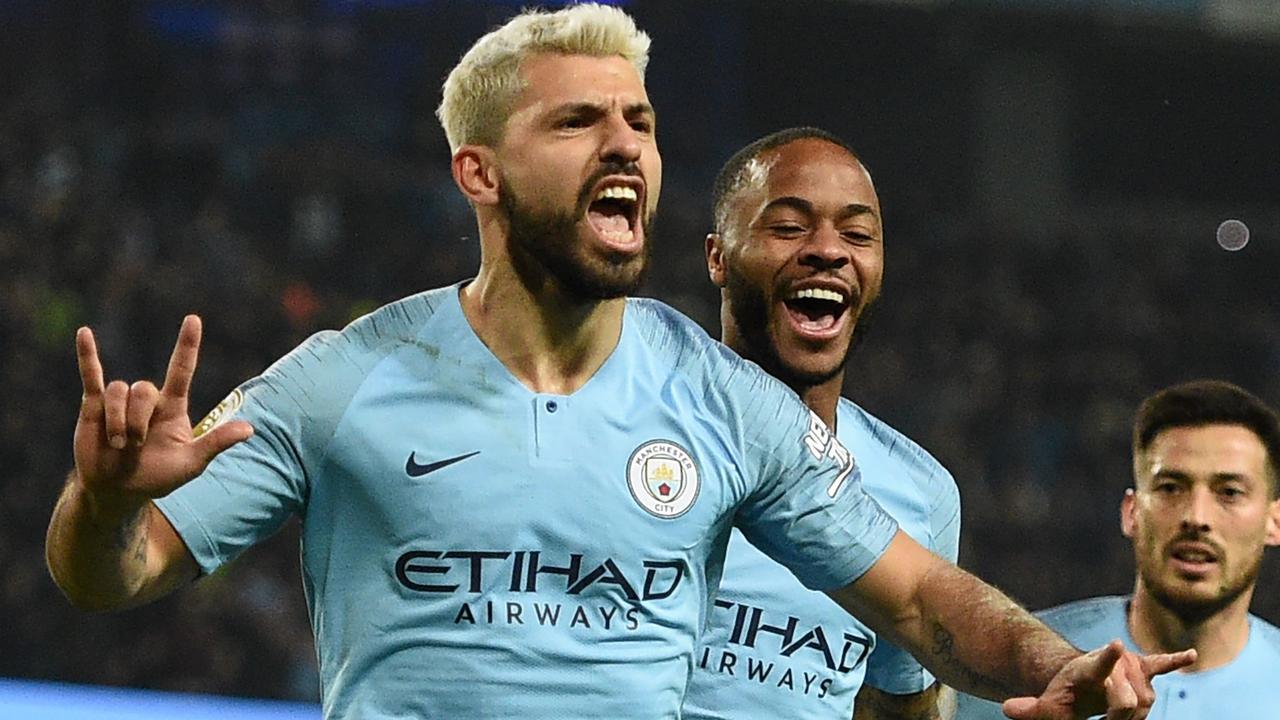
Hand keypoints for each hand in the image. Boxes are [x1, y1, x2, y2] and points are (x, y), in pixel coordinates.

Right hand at [74, 315, 252, 502]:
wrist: (118, 491)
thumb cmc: (158, 477)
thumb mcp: (191, 464)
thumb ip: (216, 443)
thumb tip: (250, 429)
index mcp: (173, 408)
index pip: (181, 370)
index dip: (187, 346)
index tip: (193, 319)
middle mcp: (148, 400)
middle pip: (143, 389)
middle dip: (137, 421)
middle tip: (136, 446)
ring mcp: (121, 402)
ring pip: (119, 391)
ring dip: (117, 420)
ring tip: (118, 445)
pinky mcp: (94, 406)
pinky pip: (92, 376)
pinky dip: (87, 355)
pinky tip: (84, 333)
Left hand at [1002, 640, 1194, 719]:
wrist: (1079, 677)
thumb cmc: (1066, 695)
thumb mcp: (1049, 706)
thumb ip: (1032, 709)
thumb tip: (1006, 708)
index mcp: (1087, 669)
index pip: (1098, 664)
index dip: (1106, 656)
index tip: (1114, 644)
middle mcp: (1113, 663)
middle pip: (1129, 701)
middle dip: (1120, 718)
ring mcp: (1130, 665)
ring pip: (1146, 702)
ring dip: (1133, 715)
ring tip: (1115, 711)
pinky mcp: (1145, 667)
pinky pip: (1163, 663)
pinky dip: (1176, 660)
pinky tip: (1191, 655)